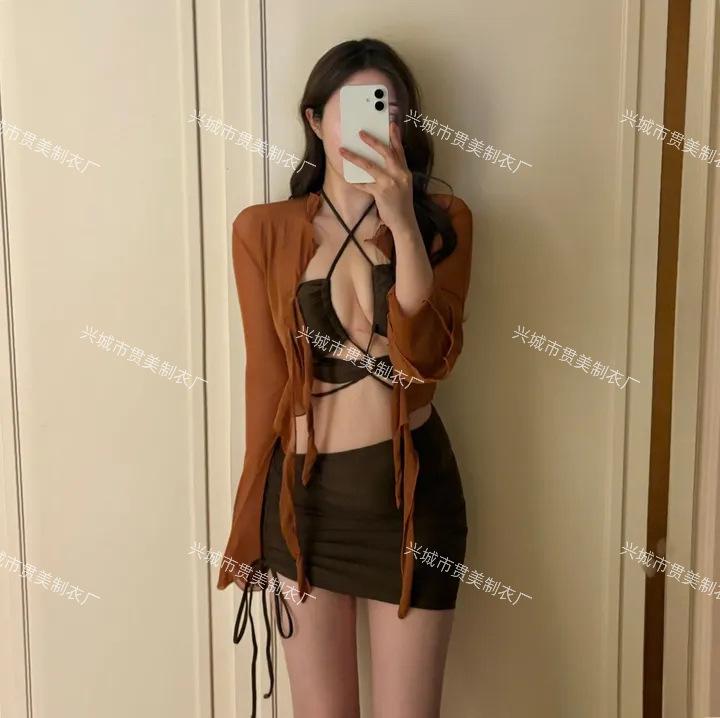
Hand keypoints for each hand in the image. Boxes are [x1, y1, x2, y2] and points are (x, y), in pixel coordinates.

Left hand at [338, 121, 417, 235]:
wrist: (404, 222)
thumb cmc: (402, 204)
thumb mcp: (404, 186)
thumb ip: (396, 173)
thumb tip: (383, 163)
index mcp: (405, 172)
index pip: (400, 151)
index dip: (395, 137)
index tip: (390, 124)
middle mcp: (399, 175)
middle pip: (386, 153)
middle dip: (373, 141)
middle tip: (361, 133)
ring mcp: (390, 184)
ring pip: (370, 166)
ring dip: (355, 157)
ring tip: (343, 151)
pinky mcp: (380, 193)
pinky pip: (364, 184)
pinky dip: (355, 181)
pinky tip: (346, 177)